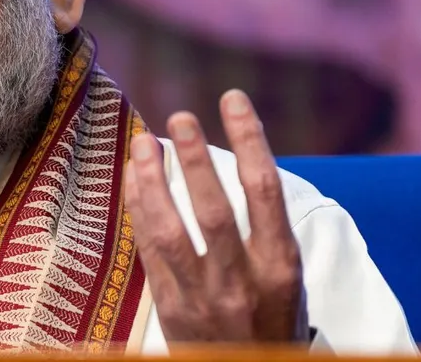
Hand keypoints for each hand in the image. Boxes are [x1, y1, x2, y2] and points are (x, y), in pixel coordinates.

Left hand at [124, 89, 307, 343]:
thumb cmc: (273, 320)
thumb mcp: (287, 278)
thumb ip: (264, 229)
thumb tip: (237, 159)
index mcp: (280, 267)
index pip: (265, 190)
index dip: (249, 138)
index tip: (233, 100)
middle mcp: (243, 281)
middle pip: (214, 208)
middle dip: (196, 157)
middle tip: (181, 116)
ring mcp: (203, 297)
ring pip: (171, 229)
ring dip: (154, 181)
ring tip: (144, 142)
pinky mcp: (171, 309)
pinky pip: (149, 250)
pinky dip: (139, 209)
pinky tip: (134, 179)